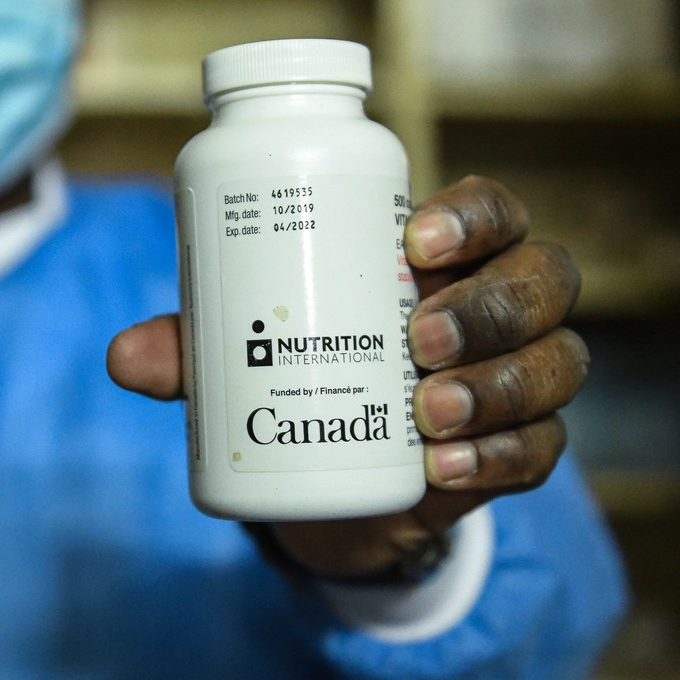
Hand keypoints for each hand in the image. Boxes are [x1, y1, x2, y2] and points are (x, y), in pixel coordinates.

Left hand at [106, 175, 585, 578]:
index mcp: (451, 251)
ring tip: (427, 411)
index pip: (493, 208)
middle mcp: (504, 301)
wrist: (336, 471)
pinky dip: (500, 457)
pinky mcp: (523, 448)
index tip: (413, 237)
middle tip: (415, 336)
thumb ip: (196, 345)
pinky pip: (542, 449)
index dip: (471, 214)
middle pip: (541, 278)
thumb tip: (122, 357)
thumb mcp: (250, 348)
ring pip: (557, 362)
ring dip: (499, 384)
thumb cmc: (306, 363)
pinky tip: (447, 468)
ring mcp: (523, 374)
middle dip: (486, 305)